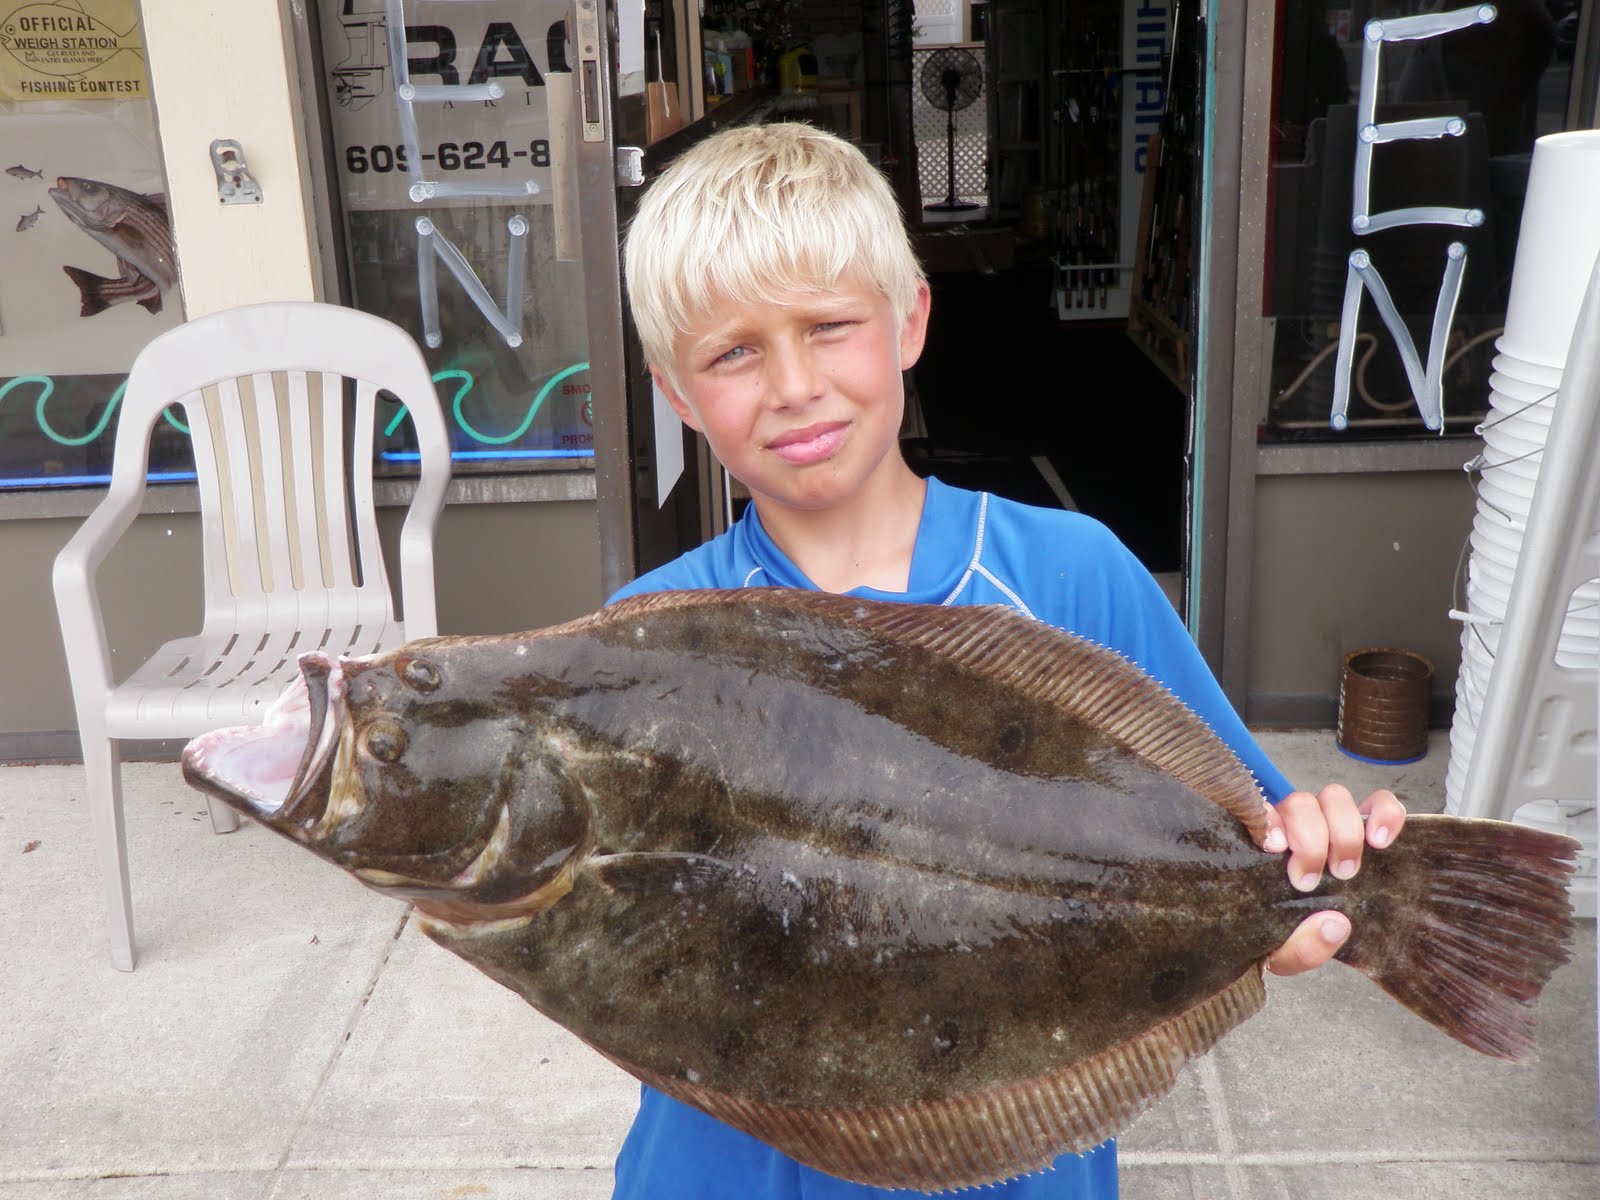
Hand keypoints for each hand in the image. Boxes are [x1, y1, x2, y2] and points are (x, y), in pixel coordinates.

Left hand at [1257, 785, 1405, 977]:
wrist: (1307, 940)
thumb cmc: (1287, 941)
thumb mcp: (1284, 956)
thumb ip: (1301, 947)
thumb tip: (1335, 924)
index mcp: (1265, 848)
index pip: (1261, 812)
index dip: (1270, 821)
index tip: (1277, 850)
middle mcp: (1295, 826)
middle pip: (1301, 802)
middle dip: (1311, 839)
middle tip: (1311, 881)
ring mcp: (1332, 823)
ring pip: (1335, 797)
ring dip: (1344, 831)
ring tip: (1347, 871)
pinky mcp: (1368, 826)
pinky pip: (1381, 802)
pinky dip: (1386, 814)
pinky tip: (1382, 842)